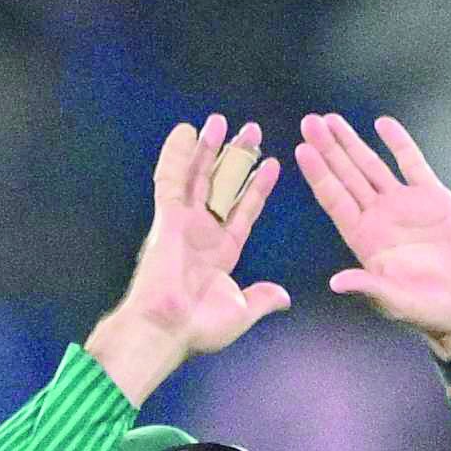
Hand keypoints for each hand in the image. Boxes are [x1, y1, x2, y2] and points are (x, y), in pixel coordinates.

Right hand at [87, 117, 293, 398]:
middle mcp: (201, 232)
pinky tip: (186, 130)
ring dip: (211, 148)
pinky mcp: (166, 216)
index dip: (257, 187)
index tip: (272, 164)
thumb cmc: (199, 327)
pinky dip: (177, 153)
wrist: (167, 329)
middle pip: (222, 185)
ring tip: (223, 121)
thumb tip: (283, 297)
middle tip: (251, 130)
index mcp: (220, 252)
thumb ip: (262, 299)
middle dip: (237, 158)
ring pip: (199, 176)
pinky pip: (170, 178)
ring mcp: (182, 222)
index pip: (243, 210)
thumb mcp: (241, 311)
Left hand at [297, 113, 450, 361]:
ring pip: (372, 165)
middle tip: (310, 123)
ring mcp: (405, 205)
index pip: (335, 200)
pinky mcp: (433, 198)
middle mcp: (380, 217)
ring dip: (352, 142)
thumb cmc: (430, 311)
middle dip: (328, 149)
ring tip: (331, 120)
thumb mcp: (397, 303)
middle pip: (347, 176)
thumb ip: (369, 288)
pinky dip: (399, 143)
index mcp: (365, 239)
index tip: (302, 150)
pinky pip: (412, 163)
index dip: (319, 175)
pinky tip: (383, 124)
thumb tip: (336, 283)